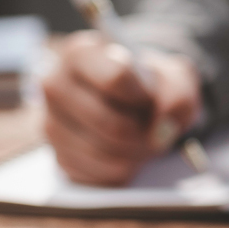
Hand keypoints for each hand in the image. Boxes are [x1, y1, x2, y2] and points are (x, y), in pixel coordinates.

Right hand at [42, 31, 202, 185]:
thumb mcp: (176, 78)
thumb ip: (177, 97)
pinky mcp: (59, 156)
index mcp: (81, 53)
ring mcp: (51, 123)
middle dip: (144, 134)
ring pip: (106, 152)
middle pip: (112, 125)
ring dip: (137, 153)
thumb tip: (161, 133)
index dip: (145, 97)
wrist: (136, 103)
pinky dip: (125, 169)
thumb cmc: (151, 85)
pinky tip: (128, 153)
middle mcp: (55, 85)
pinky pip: (100, 174)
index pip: (117, 78)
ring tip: (143, 138)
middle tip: (154, 128)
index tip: (150, 97)